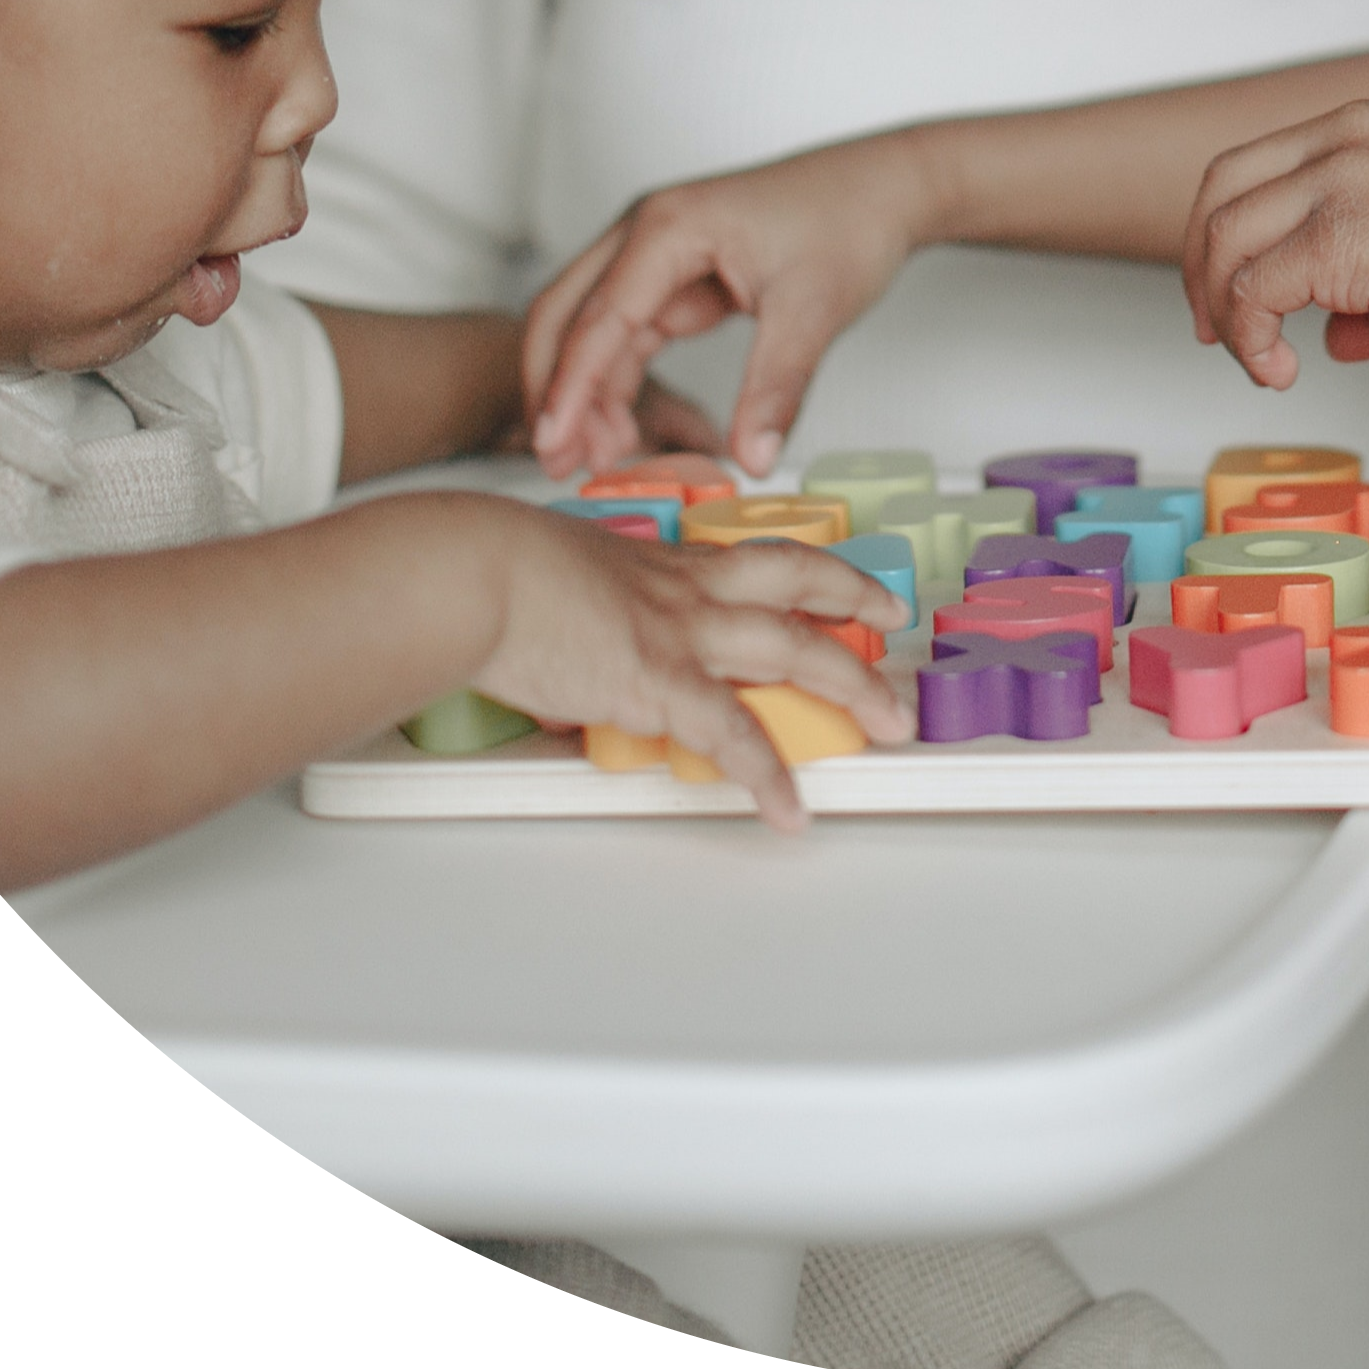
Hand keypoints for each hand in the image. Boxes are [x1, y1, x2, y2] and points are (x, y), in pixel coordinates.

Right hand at [474, 507, 913, 829]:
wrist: (472, 572)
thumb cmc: (491, 566)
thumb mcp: (560, 568)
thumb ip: (589, 608)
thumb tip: (578, 642)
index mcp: (664, 564)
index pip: (760, 560)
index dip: (815, 570)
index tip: (849, 583)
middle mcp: (687, 591)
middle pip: (799, 591)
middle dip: (858, 610)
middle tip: (896, 636)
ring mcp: (681, 633)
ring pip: (795, 648)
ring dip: (851, 684)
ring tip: (889, 720)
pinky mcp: (660, 682)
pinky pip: (732, 735)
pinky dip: (767, 775)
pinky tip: (790, 807)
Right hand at [521, 136, 937, 479]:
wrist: (885, 187)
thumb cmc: (850, 220)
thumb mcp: (814, 310)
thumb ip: (777, 388)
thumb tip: (753, 459)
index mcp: (668, 227)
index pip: (598, 318)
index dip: (570, 389)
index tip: (552, 446)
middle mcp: (648, 232)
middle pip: (567, 314)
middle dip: (554, 388)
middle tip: (556, 461)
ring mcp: (658, 253)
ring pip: (593, 328)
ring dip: (586, 392)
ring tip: (596, 462)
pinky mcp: (677, 274)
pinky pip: (628, 333)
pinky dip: (618, 380)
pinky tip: (624, 430)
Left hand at [1180, 89, 1368, 387]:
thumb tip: (1335, 336)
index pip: (1267, 160)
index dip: (1235, 225)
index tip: (1232, 284)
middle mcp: (1346, 132)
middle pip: (1223, 186)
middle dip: (1204, 261)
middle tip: (1213, 325)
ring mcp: (1337, 177)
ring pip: (1228, 237)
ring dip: (1224, 308)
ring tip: (1254, 360)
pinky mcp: (1336, 235)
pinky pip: (1255, 290)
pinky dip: (1252, 338)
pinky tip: (1280, 371)